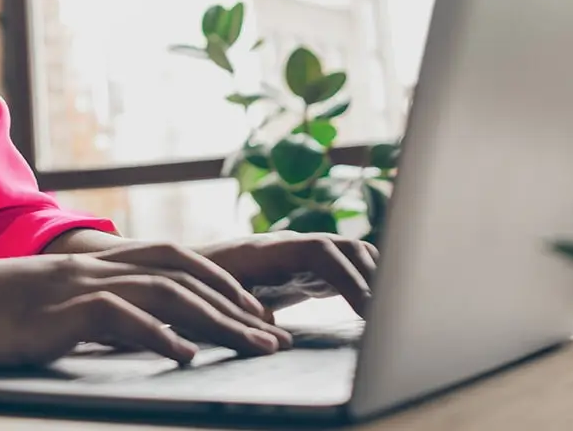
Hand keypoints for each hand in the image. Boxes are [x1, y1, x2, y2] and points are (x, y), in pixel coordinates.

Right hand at [0, 243, 292, 370]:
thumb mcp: (34, 314)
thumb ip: (78, 318)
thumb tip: (119, 339)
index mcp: (86, 265)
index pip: (171, 259)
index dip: (220, 282)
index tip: (256, 314)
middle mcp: (86, 267)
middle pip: (182, 273)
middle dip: (236, 304)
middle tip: (276, 337)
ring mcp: (69, 287)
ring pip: (163, 292)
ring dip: (217, 322)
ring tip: (254, 350)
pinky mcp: (50, 314)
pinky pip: (116, 318)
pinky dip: (157, 336)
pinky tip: (185, 357)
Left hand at [197, 231, 380, 313]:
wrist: (181, 275)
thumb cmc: (192, 290)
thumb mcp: (211, 301)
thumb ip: (240, 311)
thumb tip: (270, 324)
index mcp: (267, 251)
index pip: (320, 251)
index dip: (348, 276)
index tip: (368, 308)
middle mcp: (289, 247)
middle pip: (344, 247)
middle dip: (373, 278)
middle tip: (390, 316)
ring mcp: (300, 256)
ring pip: (350, 254)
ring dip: (374, 277)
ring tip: (391, 312)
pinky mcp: (306, 272)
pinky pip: (345, 268)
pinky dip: (366, 282)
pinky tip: (377, 310)